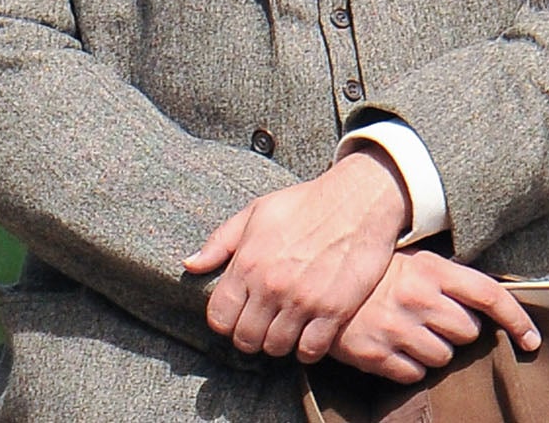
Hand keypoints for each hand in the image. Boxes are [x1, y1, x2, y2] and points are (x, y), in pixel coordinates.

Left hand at [184, 147, 411, 361]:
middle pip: (246, 339)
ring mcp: (303, 300)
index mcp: (248, 264)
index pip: (219, 318)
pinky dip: (308, 349)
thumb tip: (189, 265)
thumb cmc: (307, 203)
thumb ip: (220, 241)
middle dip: (252, 336)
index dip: (227, 322)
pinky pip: (310, 350)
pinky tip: (311, 334)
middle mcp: (271, 286)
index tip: (240, 316)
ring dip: (280, 343)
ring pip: (276, 347)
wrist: (359, 199)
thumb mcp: (257, 212)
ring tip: (288, 328)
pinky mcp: (334, 309)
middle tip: (265, 326)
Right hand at [330, 249, 541, 382]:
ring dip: (436, 350)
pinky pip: (415, 374)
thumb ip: (450, 279)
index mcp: (433, 270)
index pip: (489, 295)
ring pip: (444, 357)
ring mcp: (397, 329)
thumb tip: (489, 304)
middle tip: (436, 319)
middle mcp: (419, 298)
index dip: (517, 320)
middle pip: (469, 332)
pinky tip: (397, 348)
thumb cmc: (377, 273)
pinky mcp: (376, 356)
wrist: (320, 287)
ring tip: (413, 332)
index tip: (532, 340)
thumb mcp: (415, 260)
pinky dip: (411, 367)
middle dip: (459, 330)